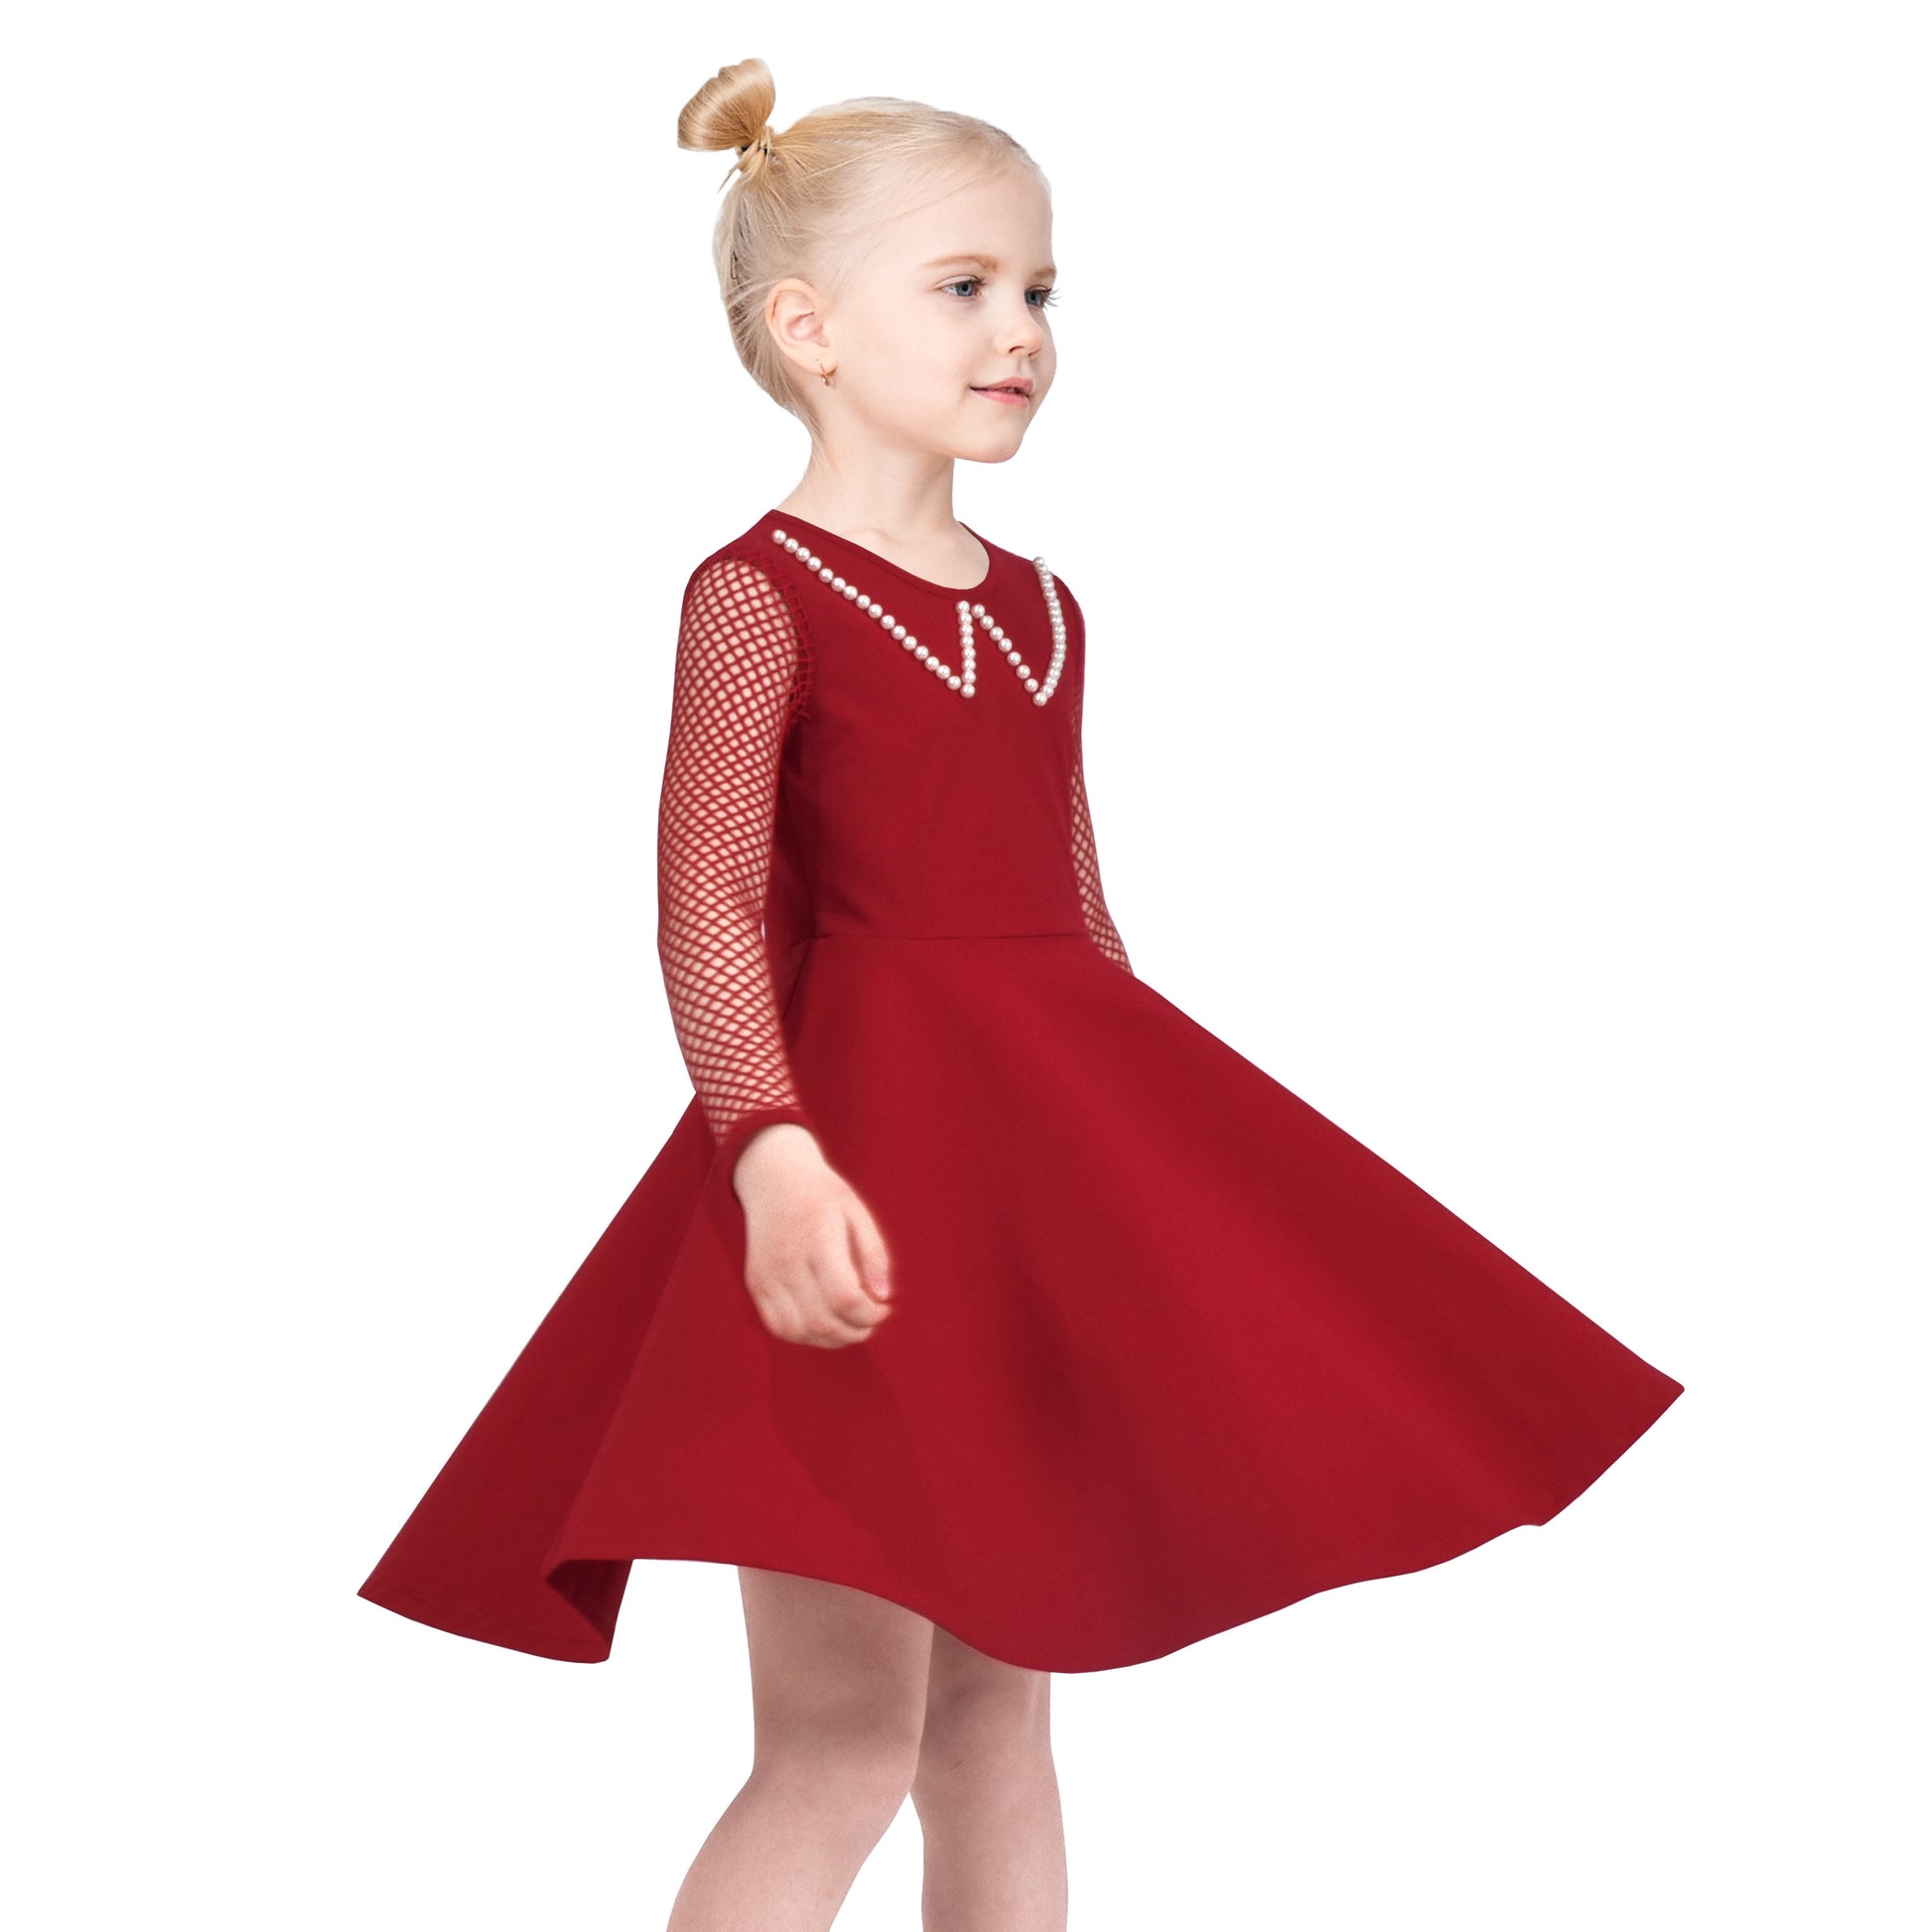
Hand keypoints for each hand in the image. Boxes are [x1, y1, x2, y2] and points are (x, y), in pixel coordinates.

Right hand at [731, 1124, 895, 1347]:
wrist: (773, 1176)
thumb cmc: (822, 1194)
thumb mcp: (858, 1212)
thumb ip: (875, 1254)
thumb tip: (883, 1297)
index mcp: (818, 1240)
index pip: (845, 1297)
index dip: (870, 1314)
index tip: (883, 1308)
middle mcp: (788, 1261)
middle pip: (823, 1320)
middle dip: (855, 1331)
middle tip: (871, 1321)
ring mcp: (767, 1275)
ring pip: (798, 1330)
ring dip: (830, 1339)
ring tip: (849, 1326)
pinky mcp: (756, 1283)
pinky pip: (778, 1325)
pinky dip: (804, 1335)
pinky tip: (823, 1324)